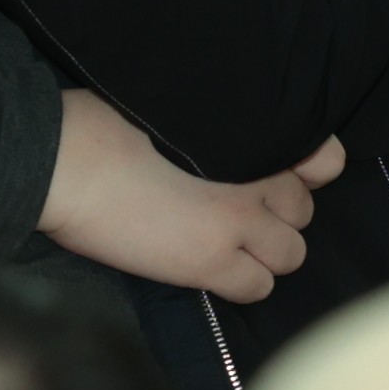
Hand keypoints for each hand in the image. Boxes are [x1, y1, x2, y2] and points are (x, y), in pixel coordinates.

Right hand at [41, 90, 342, 303]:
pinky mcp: (210, 261)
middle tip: (233, 211)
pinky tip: (209, 266)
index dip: (302, 171)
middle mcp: (257, 177)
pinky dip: (242, 281)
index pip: (324, 159)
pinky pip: (259, 287)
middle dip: (274, 214)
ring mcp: (238, 222)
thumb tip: (231, 141)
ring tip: (224, 243)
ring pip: (291, 253)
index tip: (272, 175)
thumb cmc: (101, 121)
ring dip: (264, 251)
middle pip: (303, 209)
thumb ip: (218, 122)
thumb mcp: (173, 102)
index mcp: (249, 133)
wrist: (64, 159)